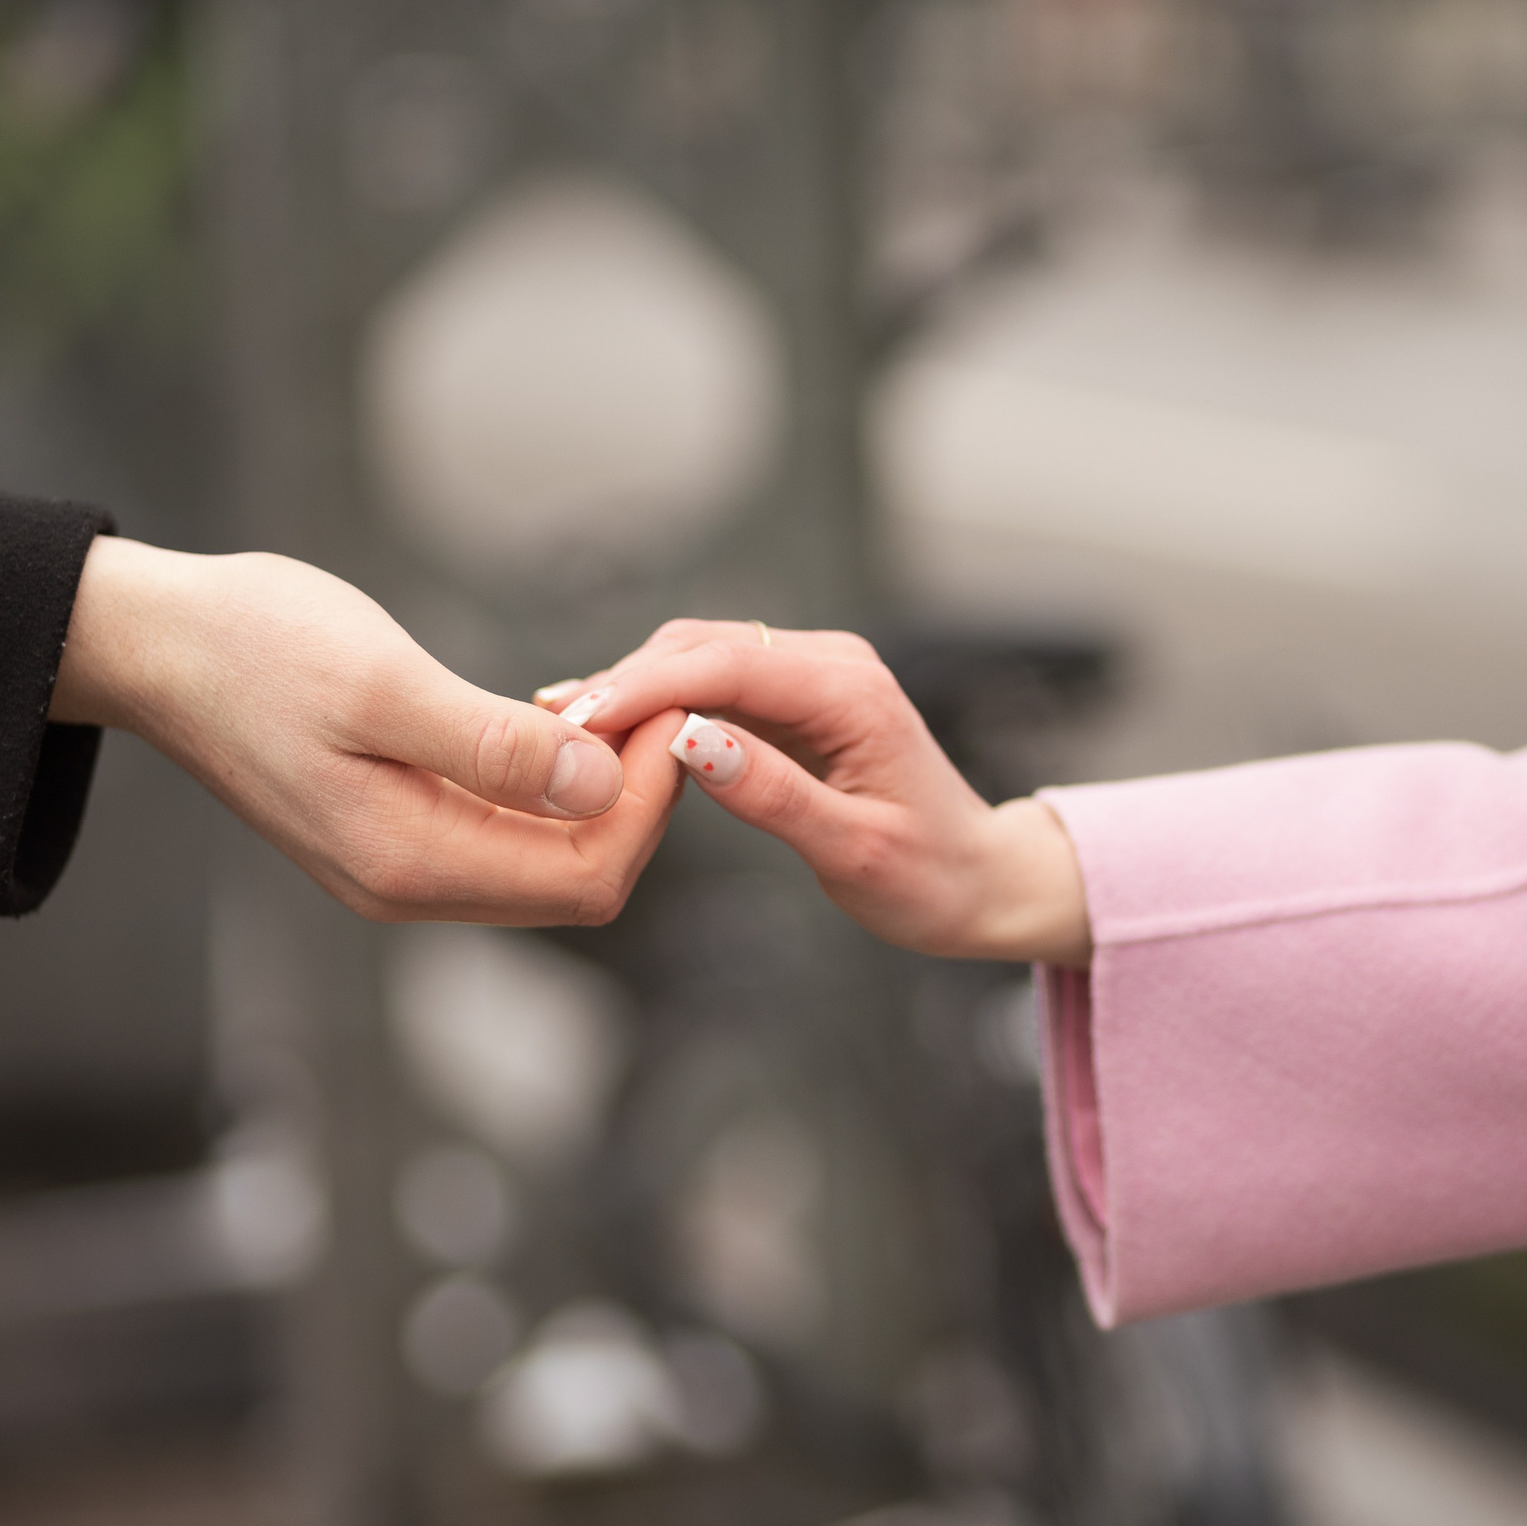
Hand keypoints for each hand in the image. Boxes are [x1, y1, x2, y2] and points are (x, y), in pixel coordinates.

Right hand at [50, 536, 681, 923]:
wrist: (153, 643)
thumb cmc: (252, 649)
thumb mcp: (383, 685)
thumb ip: (496, 748)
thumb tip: (602, 786)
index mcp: (409, 863)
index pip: (586, 879)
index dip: (646, 805)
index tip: (667, 710)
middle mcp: (409, 885)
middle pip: (578, 879)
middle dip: (631, 797)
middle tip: (648, 698)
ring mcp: (400, 861)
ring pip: (547, 853)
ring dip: (594, 785)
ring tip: (607, 695)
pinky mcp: (393, 825)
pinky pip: (503, 824)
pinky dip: (546, 777)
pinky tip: (547, 709)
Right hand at [538, 620, 1090, 965]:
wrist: (980, 880)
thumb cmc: (930, 879)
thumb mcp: (855, 852)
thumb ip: (773, 795)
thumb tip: (689, 741)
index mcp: (851, 692)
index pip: (725, 662)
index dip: (641, 686)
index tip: (573, 720)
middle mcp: (832, 663)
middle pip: (701, 645)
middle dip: (622, 682)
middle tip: (547, 733)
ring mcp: (813, 674)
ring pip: (698, 656)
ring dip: (631, 688)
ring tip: (561, 735)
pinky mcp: (795, 696)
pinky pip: (711, 682)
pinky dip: (657, 703)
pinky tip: (607, 735)